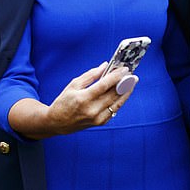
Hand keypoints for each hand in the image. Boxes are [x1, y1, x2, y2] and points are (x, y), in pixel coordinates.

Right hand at [8, 62, 136, 138]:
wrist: (56, 122)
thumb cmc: (64, 101)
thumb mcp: (74, 84)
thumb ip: (91, 75)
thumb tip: (105, 66)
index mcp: (83, 98)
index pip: (104, 85)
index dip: (116, 76)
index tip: (124, 69)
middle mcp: (91, 110)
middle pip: (113, 94)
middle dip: (125, 83)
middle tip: (132, 75)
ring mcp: (96, 118)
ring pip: (117, 103)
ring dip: (126, 92)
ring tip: (132, 82)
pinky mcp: (100, 123)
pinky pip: (114, 110)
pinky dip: (119, 101)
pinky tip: (123, 93)